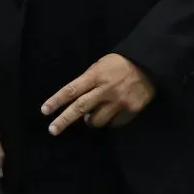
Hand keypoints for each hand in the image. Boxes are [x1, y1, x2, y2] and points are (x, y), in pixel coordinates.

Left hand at [41, 54, 155, 135]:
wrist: (148, 65)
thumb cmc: (119, 64)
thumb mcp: (101, 65)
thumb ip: (88, 81)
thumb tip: (77, 102)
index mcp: (96, 75)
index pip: (72, 90)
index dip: (57, 101)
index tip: (44, 111)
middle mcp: (105, 89)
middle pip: (80, 108)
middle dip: (64, 120)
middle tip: (52, 130)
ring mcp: (119, 101)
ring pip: (97, 121)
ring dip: (90, 121)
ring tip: (92, 115)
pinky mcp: (131, 110)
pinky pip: (114, 124)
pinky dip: (109, 121)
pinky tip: (112, 113)